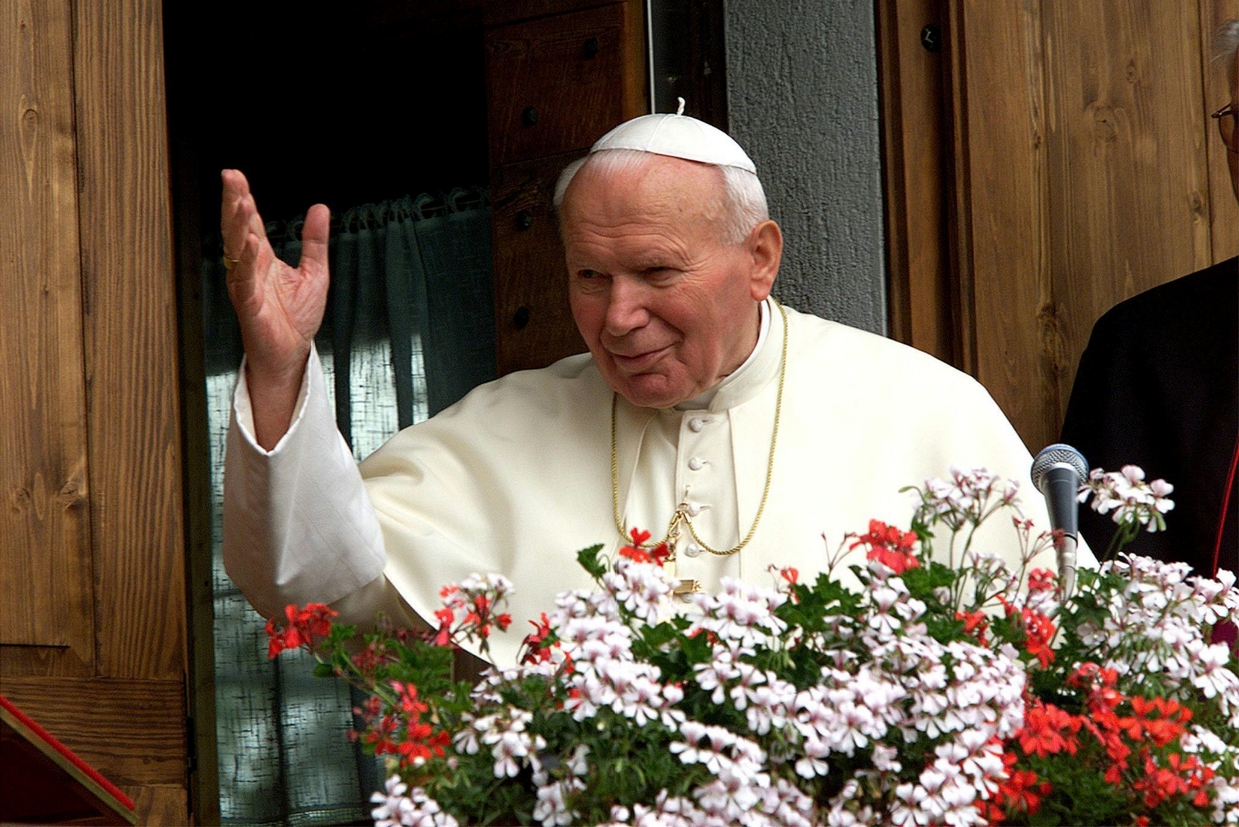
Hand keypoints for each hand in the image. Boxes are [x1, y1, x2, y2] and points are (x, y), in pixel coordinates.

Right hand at [221, 169, 329, 446]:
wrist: (292, 352)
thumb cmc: (297, 317)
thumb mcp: (315, 272)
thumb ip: (315, 241)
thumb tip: (320, 208)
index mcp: (262, 258)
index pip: (250, 222)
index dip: (243, 199)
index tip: (235, 175)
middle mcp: (249, 267)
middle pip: (237, 229)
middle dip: (232, 202)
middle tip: (230, 177)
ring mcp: (245, 285)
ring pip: (236, 250)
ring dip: (237, 226)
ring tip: (242, 202)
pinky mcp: (248, 305)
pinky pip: (244, 280)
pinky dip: (245, 261)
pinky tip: (248, 243)